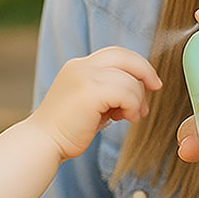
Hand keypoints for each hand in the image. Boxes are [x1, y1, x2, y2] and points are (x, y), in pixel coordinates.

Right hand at [30, 46, 161, 160]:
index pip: (115, 54)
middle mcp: (80, 66)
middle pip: (124, 56)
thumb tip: (138, 90)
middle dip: (145, 71)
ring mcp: (84, 76)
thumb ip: (108, 91)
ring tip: (130, 116)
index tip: (149, 83)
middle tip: (155, 88)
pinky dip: (133, 105)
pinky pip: (125, 92)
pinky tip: (127, 118)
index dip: (136, 65)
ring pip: (128, 79)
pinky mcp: (89, 91)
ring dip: (137, 99)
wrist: (43, 143)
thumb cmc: (67, 130)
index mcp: (78, 66)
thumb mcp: (89, 102)